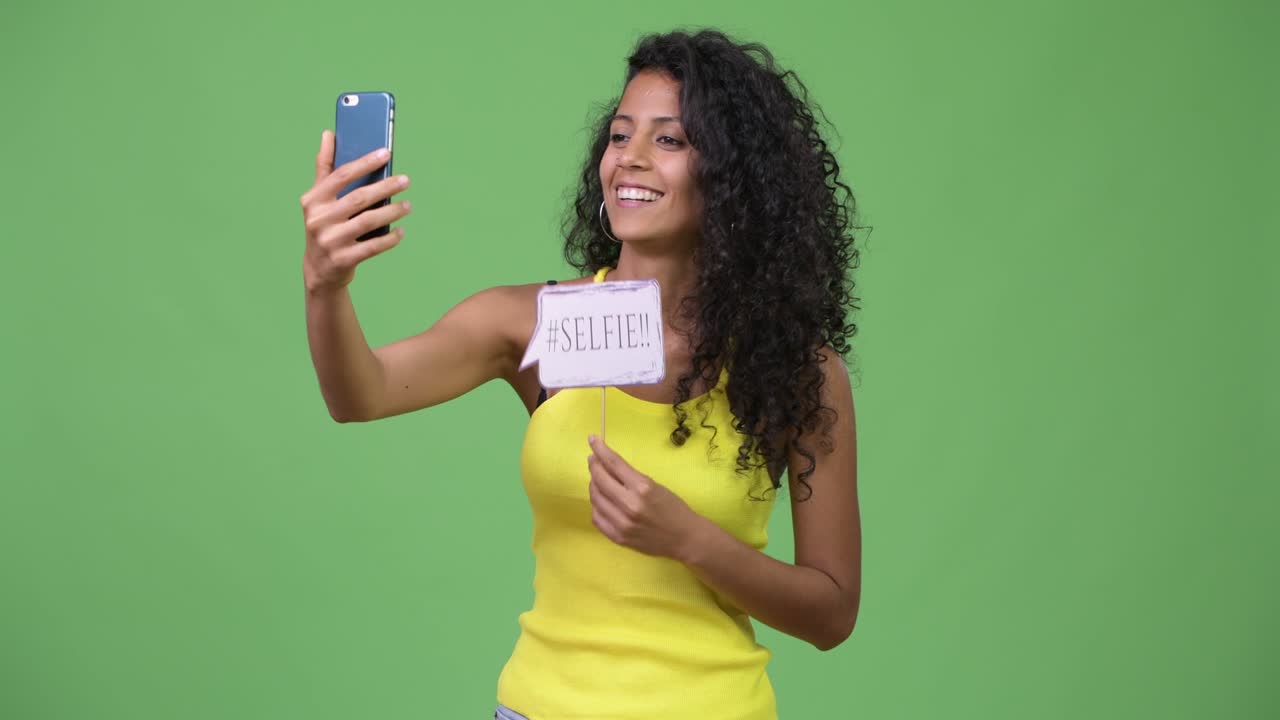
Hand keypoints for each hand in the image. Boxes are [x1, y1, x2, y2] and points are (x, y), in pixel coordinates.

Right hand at [300, 130, 411, 292]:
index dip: (364, 163)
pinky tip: (401, 231)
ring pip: (368, 221)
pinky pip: (372, 246)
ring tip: (407, 206)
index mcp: (312, 200)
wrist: (319, 269)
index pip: (341, 176)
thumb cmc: (324, 226)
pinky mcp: (343, 259)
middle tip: (406, 180)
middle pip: (358, 198)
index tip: (386, 153)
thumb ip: (324, 167)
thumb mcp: (318, 199)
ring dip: (392, 212)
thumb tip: (328, 134)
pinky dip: (389, 238)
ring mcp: (330, 241)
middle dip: (385, 187)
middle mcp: (318, 219)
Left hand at [586, 435, 707, 560]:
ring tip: (597, 480)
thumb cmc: (673, 508)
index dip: (600, 450)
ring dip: (593, 485)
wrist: (685, 538)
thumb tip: (606, 465)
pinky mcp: (618, 537)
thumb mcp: (655, 485)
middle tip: (593, 460)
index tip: (592, 440)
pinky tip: (601, 500)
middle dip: (594, 466)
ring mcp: (622, 523)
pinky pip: (597, 518)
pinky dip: (596, 506)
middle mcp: (629, 504)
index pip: (614, 464)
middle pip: (600, 480)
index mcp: (643, 487)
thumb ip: (630, 477)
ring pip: (595, 498)